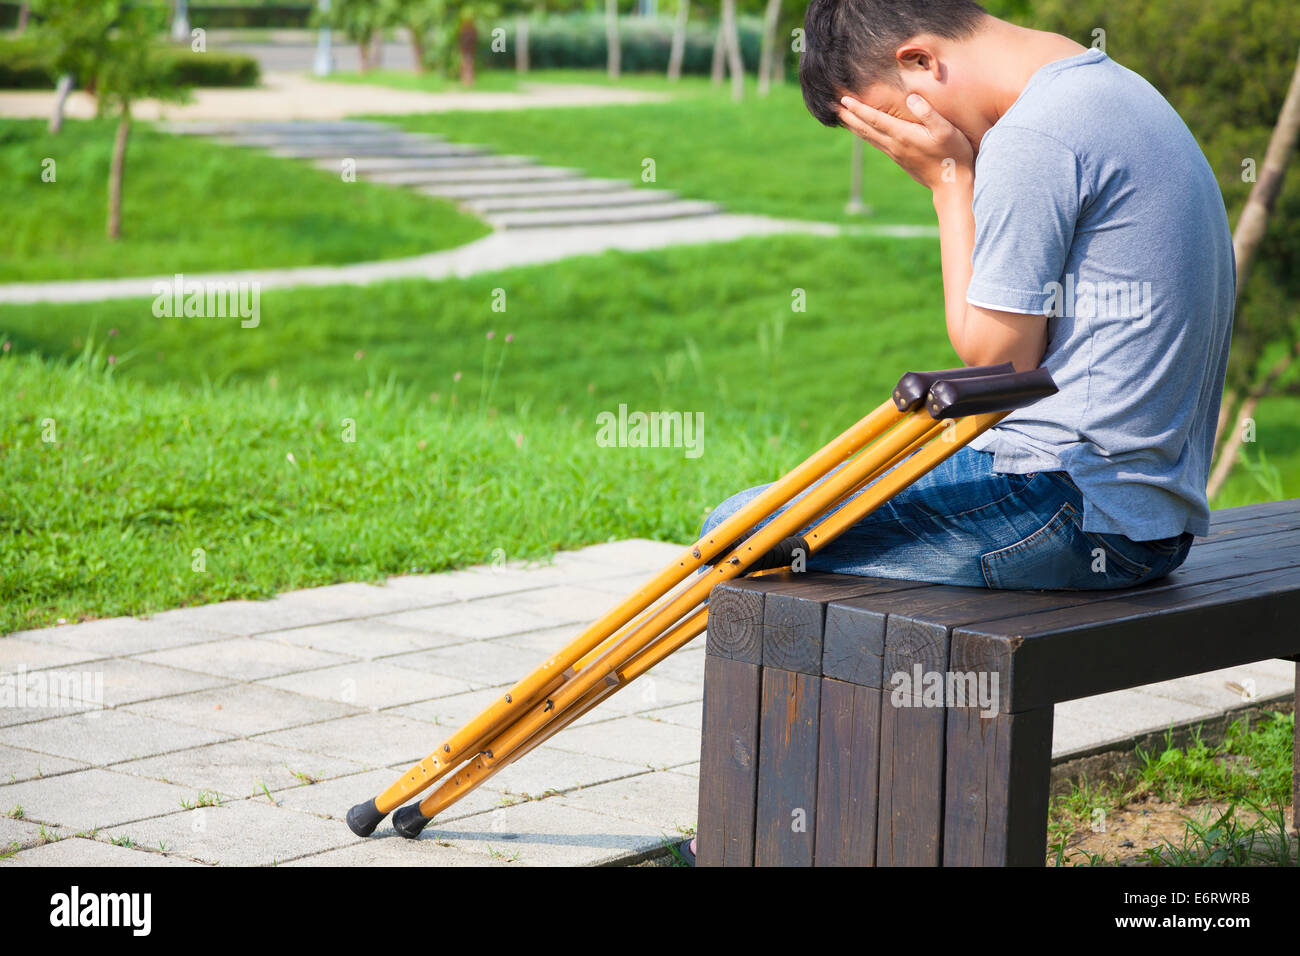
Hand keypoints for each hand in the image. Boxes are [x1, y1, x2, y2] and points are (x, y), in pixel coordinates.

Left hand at [837, 93, 973, 192]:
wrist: (951, 183)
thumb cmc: (953, 154)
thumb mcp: (945, 130)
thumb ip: (928, 113)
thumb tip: (911, 98)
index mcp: (903, 136)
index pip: (875, 119)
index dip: (858, 109)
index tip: (843, 100)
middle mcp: (894, 145)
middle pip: (865, 129)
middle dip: (848, 116)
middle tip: (832, 106)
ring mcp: (895, 153)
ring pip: (868, 137)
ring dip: (853, 125)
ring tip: (841, 116)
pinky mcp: (899, 158)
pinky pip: (876, 143)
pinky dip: (865, 134)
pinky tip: (863, 130)